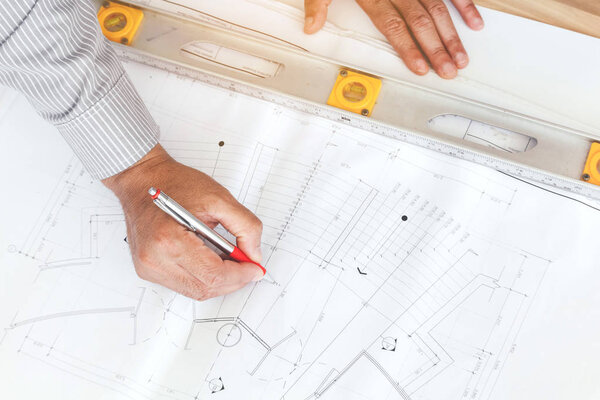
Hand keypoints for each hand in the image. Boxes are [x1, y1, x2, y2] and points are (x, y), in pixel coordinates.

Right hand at [102, 144, 263, 300]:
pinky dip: (202, 278)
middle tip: (248, 267)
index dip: (240, 275)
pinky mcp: (147, 270)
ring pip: (195, 291)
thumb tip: (254, 255)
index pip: (213, 275)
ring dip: (218, 281)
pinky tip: (212, 262)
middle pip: (205, 288)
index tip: (255, 268)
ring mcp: (149, 267)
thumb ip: (245, 227)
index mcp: (170, 240)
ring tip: (231, 262)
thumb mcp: (220, 199)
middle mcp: (155, 259)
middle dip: (233, 281)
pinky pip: (183, 285)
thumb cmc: (176, 185)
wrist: (144, 180)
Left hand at [304, 0, 483, 78]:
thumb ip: (319, 2)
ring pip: (438, 6)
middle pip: (420, 20)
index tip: (420, 66)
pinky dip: (464, 4)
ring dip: (451, 33)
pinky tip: (473, 22)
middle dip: (436, 48)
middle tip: (448, 70)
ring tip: (460, 57)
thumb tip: (311, 27)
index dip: (408, 47)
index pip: (394, 24)